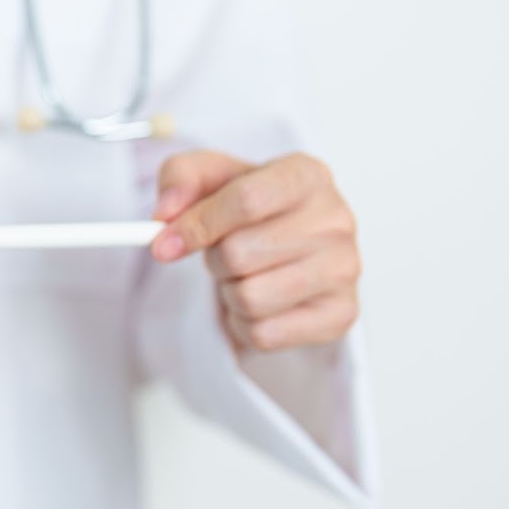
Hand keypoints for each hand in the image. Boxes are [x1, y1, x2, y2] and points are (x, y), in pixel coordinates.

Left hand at [151, 151, 360, 351]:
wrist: (292, 250)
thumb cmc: (254, 211)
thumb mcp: (212, 178)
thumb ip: (180, 178)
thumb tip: (164, 215)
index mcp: (307, 175)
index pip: (246, 199)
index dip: (198, 224)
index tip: (165, 242)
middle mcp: (336, 220)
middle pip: (239, 253)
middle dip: (215, 259)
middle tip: (224, 254)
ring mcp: (344, 269)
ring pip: (250, 298)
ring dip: (230, 293)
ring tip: (246, 275)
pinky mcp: (340, 314)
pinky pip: (264, 333)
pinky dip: (246, 324)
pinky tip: (262, 302)